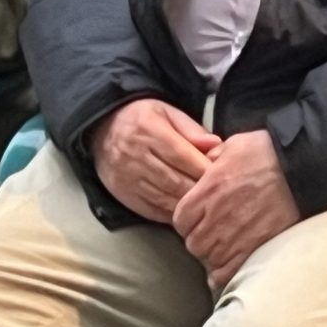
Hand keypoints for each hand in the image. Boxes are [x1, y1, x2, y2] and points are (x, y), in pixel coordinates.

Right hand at [90, 98, 220, 224]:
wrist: (102, 129)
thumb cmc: (142, 119)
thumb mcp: (166, 112)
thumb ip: (192, 129)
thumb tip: (216, 144)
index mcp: (149, 130)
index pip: (183, 155)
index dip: (205, 168)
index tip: (224, 175)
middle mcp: (136, 155)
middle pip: (176, 180)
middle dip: (201, 190)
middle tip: (221, 197)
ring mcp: (128, 178)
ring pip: (166, 199)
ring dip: (189, 206)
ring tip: (208, 207)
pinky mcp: (123, 194)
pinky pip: (153, 210)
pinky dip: (172, 214)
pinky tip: (187, 213)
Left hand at [171, 131, 302, 287]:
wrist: (303, 171)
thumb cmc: (269, 154)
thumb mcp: (234, 146)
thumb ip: (212, 158)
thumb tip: (204, 164)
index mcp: (207, 191)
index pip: (181, 219)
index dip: (188, 220)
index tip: (198, 219)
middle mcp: (216, 217)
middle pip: (193, 243)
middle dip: (200, 240)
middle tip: (213, 234)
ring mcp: (234, 238)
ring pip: (209, 260)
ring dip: (213, 256)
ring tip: (224, 249)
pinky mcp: (254, 251)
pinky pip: (228, 273)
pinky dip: (226, 272)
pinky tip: (230, 265)